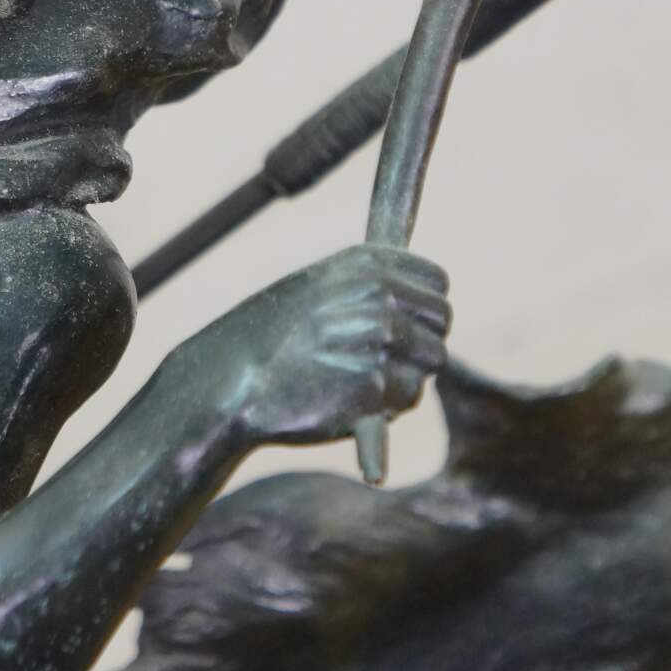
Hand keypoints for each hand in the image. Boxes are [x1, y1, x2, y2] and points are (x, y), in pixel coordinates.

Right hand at [190, 243, 450, 447]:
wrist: (228, 382)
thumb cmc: (270, 337)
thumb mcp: (315, 288)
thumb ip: (366, 286)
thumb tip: (422, 295)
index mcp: (364, 264)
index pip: (436, 281)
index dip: (426, 304)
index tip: (412, 319)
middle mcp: (378, 296)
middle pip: (442, 321)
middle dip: (423, 339)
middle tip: (388, 356)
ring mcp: (379, 342)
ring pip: (431, 362)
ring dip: (406, 374)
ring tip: (361, 377)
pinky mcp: (375, 387)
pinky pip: (407, 398)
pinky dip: (388, 406)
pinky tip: (351, 401)